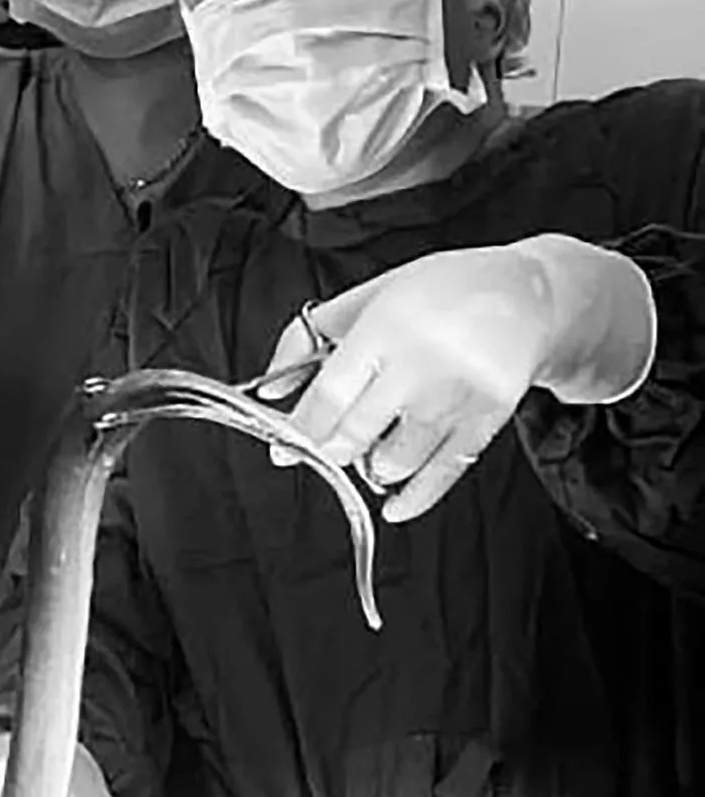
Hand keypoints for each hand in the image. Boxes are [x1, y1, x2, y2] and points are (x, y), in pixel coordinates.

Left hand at [258, 246, 560, 522]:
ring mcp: (457, 396)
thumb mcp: (369, 295)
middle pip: (356, 433)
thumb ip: (309, 337)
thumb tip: (267, 390)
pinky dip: (413, 499)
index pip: (331, 394)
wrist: (528, 296)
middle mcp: (422, 363)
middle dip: (330, 451)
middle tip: (324, 450)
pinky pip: (443, 474)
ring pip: (394, 461)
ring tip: (367, 452)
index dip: (301, 428)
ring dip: (369, 469)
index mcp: (387, 326)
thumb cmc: (440, 291)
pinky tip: (394, 505)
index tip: (283, 445)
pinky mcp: (487, 420)